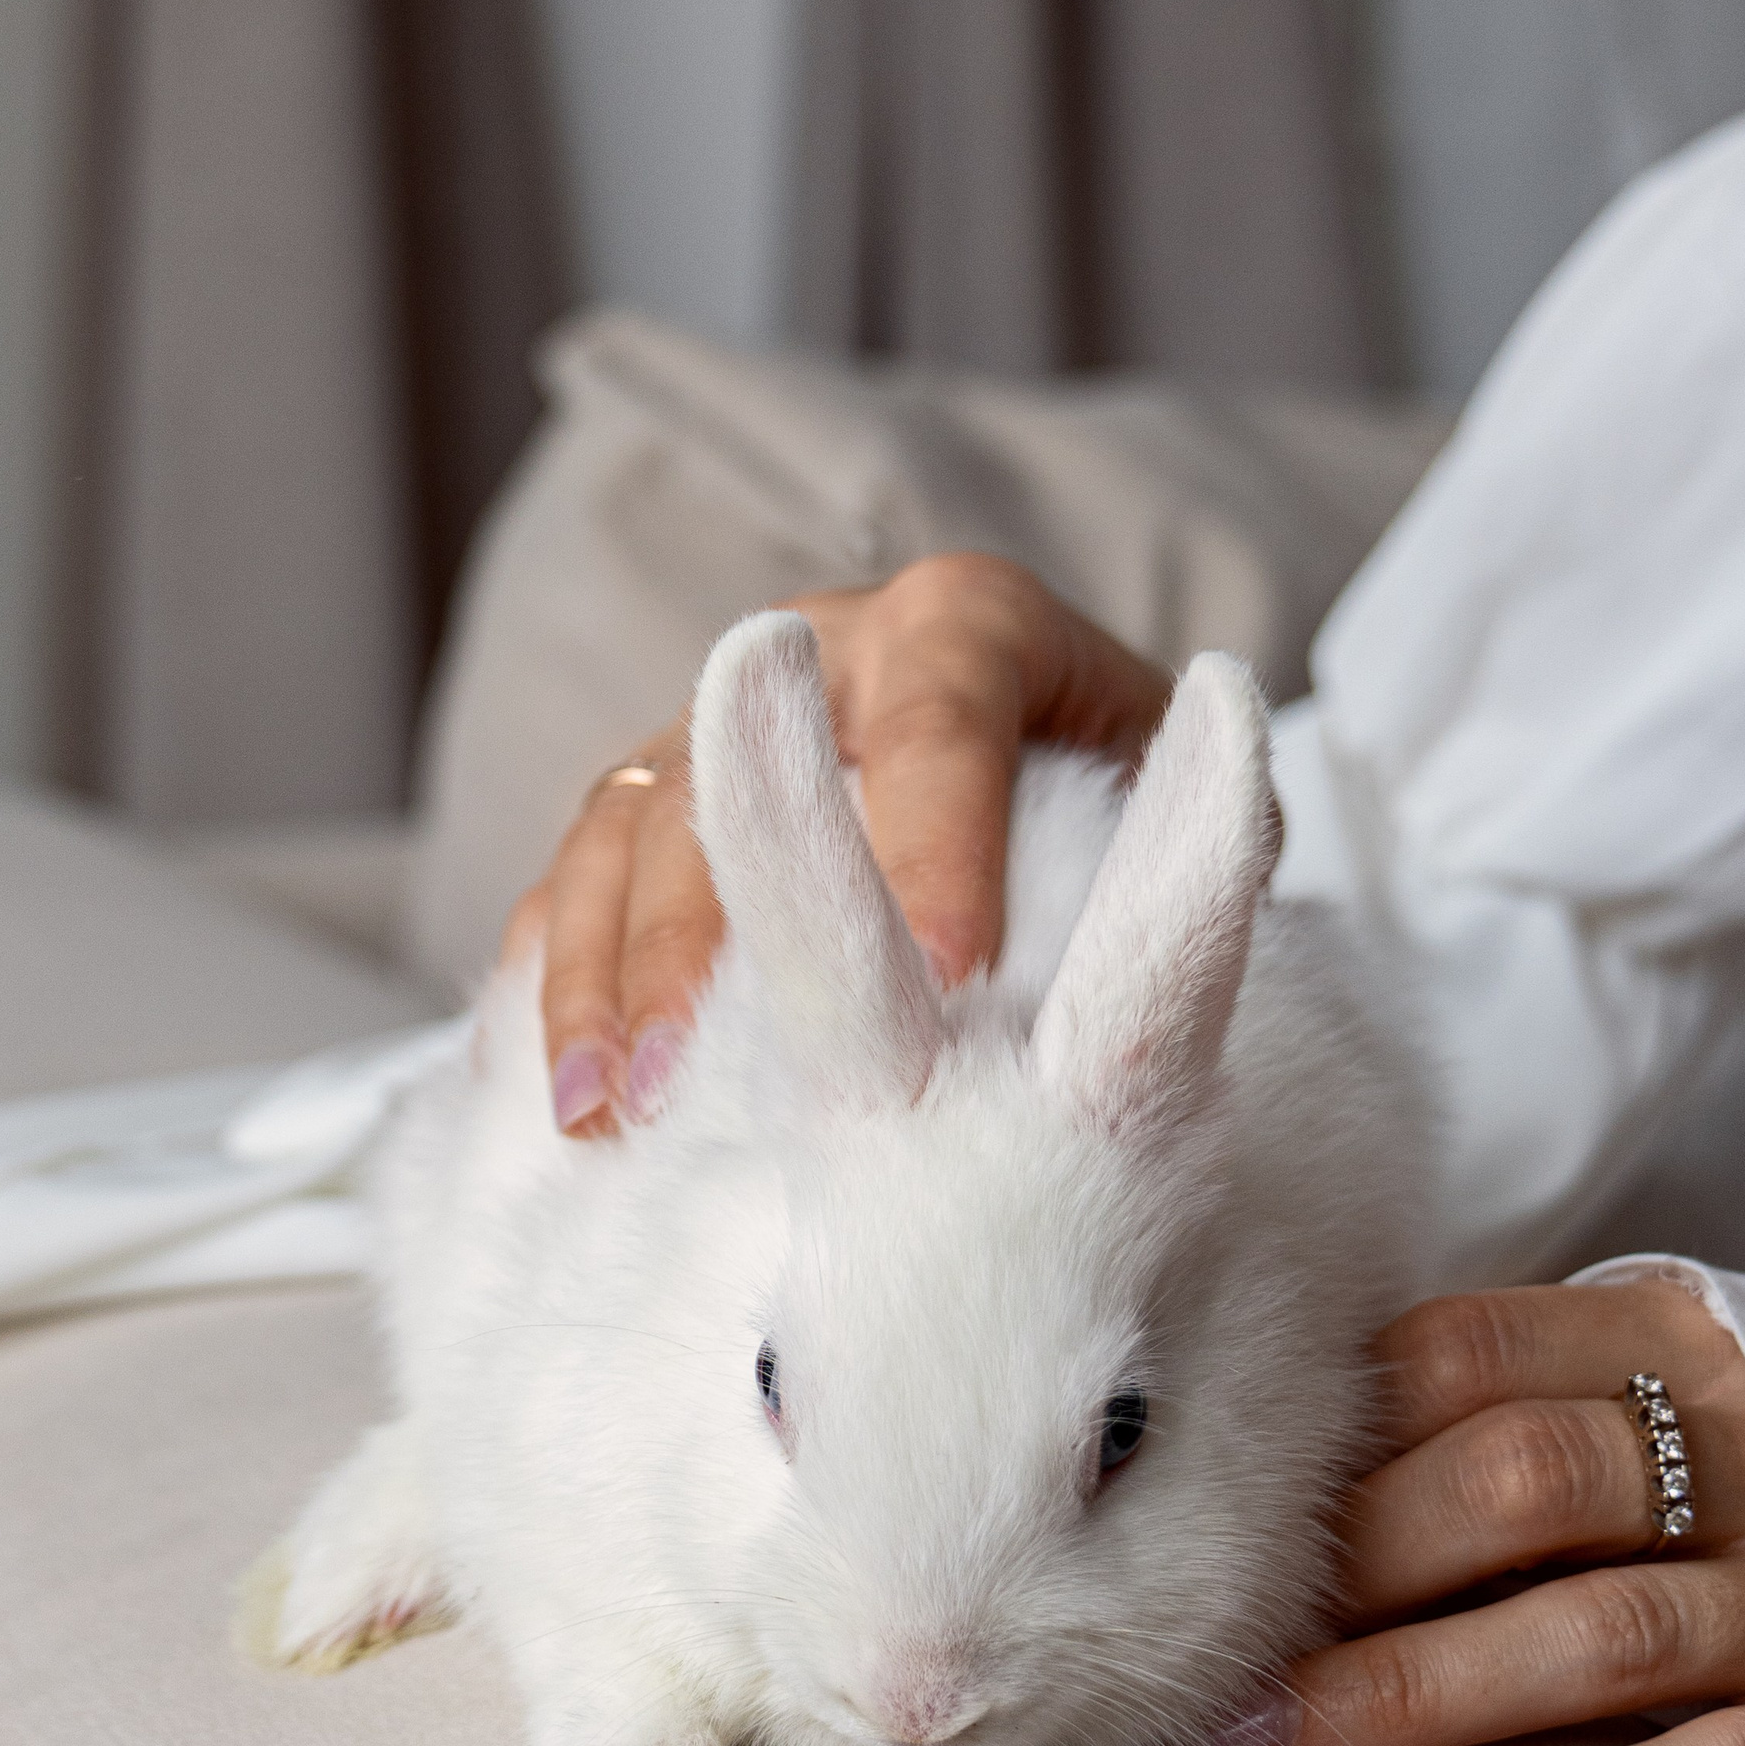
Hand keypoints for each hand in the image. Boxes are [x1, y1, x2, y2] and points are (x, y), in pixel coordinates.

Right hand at [503, 553, 1172, 1132]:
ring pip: (628, 827)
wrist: (1055, 749)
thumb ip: (1199, 837)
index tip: (945, 981)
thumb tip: (1197, 907)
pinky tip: (545, 1097)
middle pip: (734, 776)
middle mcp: (830, 648)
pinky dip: (551, 983)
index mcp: (968, 627)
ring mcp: (725, 716)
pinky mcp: (658, 794)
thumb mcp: (1182, 793)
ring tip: (599, 1117)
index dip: (934, 843)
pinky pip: (571, 876)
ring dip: (600, 981)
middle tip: (685, 1085)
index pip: (943, 724)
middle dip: (702, 941)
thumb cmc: (1127, 788)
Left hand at [1210, 1278, 1744, 1745]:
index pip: (1467, 1353)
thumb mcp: (1663, 1405)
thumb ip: (1513, 1414)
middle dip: (1351, 1573)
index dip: (1332, 1437)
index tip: (1217, 1526)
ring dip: (1414, 1696)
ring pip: (1597, 1635)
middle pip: (1518, 1484)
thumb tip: (1272, 1478)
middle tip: (1218, 1662)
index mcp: (1682, 1345)